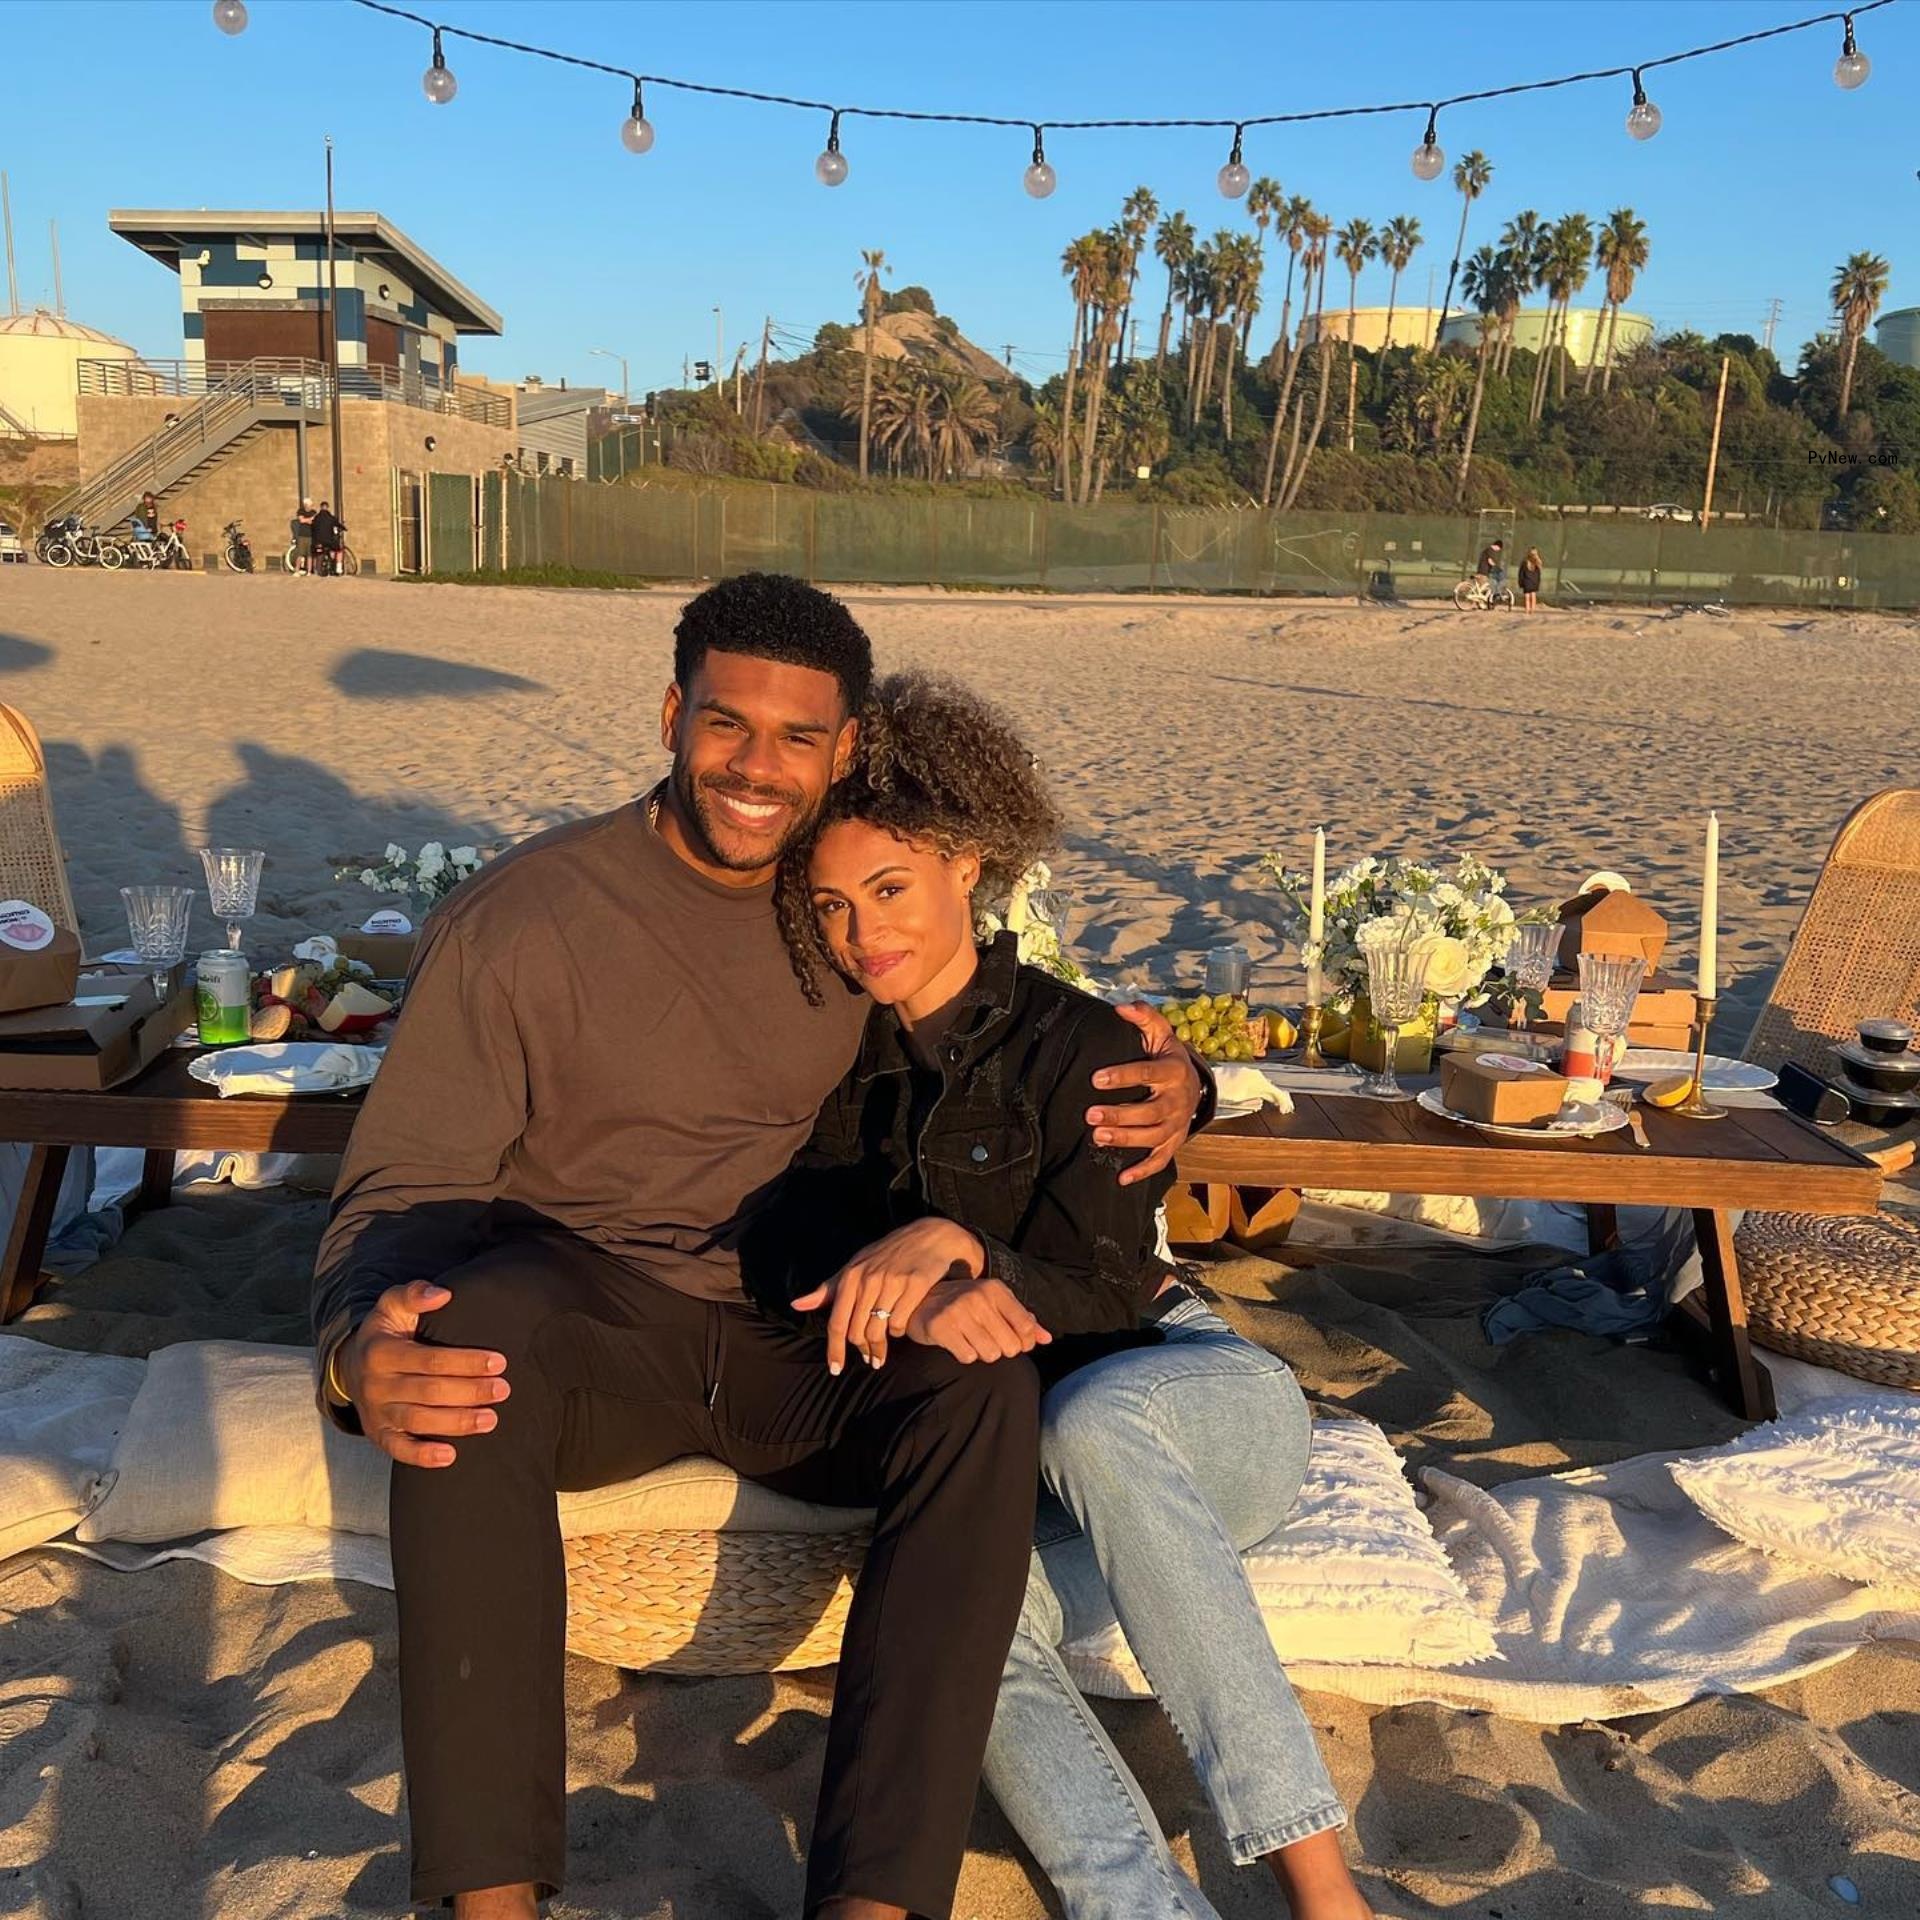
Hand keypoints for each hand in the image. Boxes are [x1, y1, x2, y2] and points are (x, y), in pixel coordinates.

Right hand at [337, 1279, 508, 1468]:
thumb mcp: (392, 1305)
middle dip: (470, 1392)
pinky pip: (398, 1449)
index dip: (466, 1362)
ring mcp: (376, 1412)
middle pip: (429, 1392)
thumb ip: (414, 1294)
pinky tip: (450, 1456)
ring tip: (491, 1419)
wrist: (350, 1365)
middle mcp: (376, 1385)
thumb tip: (442, 1294)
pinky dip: (422, 1455)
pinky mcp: (378, 1434)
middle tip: (503, 1390)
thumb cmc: (386, 1332)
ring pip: (418, 1420)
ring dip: (456, 1423)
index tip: (499, 1362)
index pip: (430, 1360)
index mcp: (381, 1352)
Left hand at [791, 1217, 985, 1373]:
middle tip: (869, 1360)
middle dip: (862, 1351)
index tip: (835, 1369)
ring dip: (879, 1349)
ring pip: (877, 1330)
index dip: (834, 1350)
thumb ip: (828, 1289)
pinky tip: (899, 1331)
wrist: (928, 1236)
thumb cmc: (886, 1253)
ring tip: (881, 1356)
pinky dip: (898, 1332)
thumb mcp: (855, 1266)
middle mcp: (868, 1279)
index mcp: (851, 1277)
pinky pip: (900, 1322)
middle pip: (856, 1331)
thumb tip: (796, 1305)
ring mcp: (892, 1282)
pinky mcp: (915, 1284)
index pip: (837, 1322)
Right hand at [901, 1274, 1052, 1364]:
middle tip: (987, 1341)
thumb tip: (1047, 1339)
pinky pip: (967, 1356)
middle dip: (1001, 1350)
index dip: (1024, 1343)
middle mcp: (978, 1297)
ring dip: (982, 1353)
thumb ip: (1023, 1320)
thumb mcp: (995, 1305)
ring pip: (990, 1354)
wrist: (922, 1302)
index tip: (1013, 1342)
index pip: (1026, 1327)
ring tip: (971, 1341)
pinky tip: (957, 1343)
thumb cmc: (966, 1305)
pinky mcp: (941, 1326)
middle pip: (1010, 1346)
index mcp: (996, 1290)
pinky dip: (965, 1355)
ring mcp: (958, 1311)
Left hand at [1087, 1002, 1207, 1184]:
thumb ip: (1143, 1016)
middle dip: (1119, 1115)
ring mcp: (1176, 1124)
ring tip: (1097, 1137)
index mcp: (1173, 1071)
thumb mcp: (1160, 1033)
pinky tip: (1121, 1179)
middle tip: (1090, 1115)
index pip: (1147, 1073)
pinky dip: (1142, 1171)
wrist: (1195, 1085)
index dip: (1122, 1076)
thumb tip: (1120, 1007)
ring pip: (1153, 1136)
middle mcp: (1177, 1100)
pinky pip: (1160, 1160)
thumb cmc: (1168, 1056)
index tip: (1095, 1079)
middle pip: (1150, 1112)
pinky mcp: (1173, 1142)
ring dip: (1126, 1139)